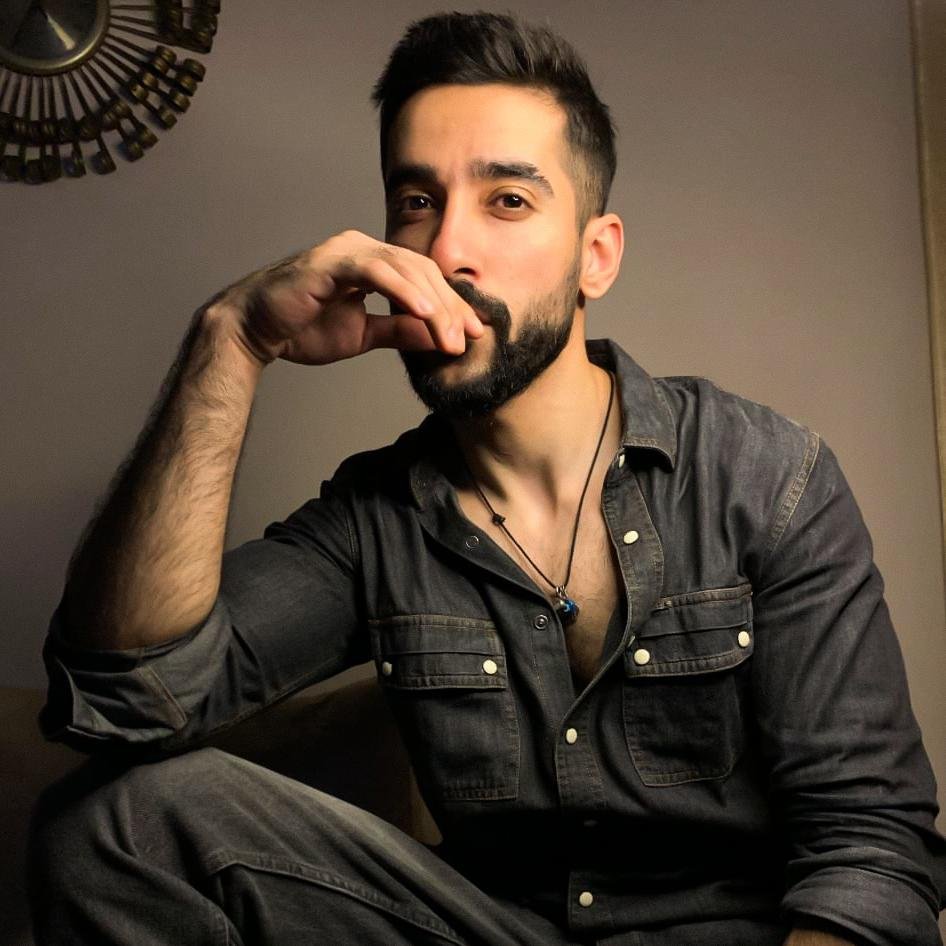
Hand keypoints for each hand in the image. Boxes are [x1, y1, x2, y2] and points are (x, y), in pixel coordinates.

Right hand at [206, 230, 483, 366]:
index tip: (474, 333)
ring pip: (406, 270)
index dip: (452, 306)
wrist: (257, 330)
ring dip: (434, 305)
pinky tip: (424, 313)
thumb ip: (399, 330)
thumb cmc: (303, 328)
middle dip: (451, 306)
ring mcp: (348, 250)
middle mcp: (364, 248)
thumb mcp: (364, 334)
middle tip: (471, 337)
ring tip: (452, 335)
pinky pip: (378, 272)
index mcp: (373, 262)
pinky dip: (404, 291)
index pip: (424, 280)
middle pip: (422, 272)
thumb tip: (436, 338)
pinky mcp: (334, 260)